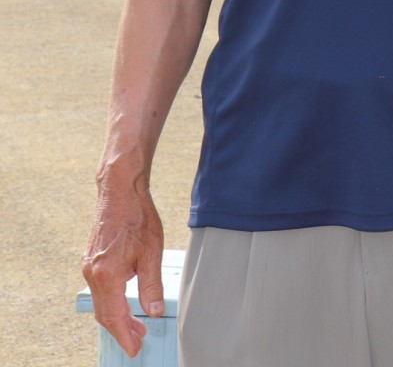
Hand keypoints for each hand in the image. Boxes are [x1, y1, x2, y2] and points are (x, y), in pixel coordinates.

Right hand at [81, 183, 165, 358]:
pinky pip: (99, 289)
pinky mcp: (90, 261)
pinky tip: (125, 301)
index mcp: (107, 275)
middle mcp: (92, 274)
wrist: (120, 191)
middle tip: (139, 340)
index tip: (134, 349)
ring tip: (136, 324)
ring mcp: (88, 267)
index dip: (125, 335)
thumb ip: (151, 284)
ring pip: (101, 302)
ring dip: (116, 316)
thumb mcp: (152, 251)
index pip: (115, 316)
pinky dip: (111, 301)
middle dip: (122, 329)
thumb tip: (155, 311)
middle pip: (105, 313)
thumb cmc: (138, 217)